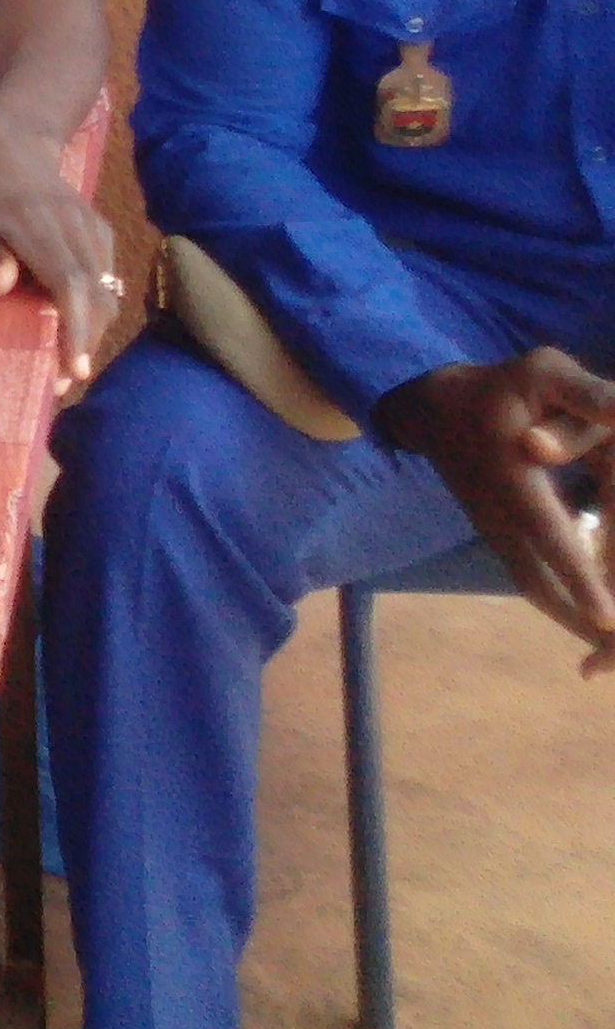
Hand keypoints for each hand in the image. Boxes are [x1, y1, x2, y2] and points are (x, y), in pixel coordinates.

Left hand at [0, 106, 117, 381]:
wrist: (12, 137)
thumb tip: (4, 286)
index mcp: (34, 224)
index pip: (68, 283)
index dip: (74, 328)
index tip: (72, 368)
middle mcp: (73, 228)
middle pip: (96, 295)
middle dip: (84, 343)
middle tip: (61, 383)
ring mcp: (91, 230)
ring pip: (107, 290)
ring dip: (92, 331)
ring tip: (65, 365)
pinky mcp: (98, 233)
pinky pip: (106, 278)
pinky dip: (96, 310)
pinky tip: (74, 331)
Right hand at [379, 352, 614, 670]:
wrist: (431, 409)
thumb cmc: (496, 388)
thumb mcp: (542, 371)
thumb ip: (588, 395)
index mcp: (512, 477)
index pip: (548, 530)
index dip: (578, 575)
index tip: (608, 619)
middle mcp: (500, 516)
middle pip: (545, 580)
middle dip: (588, 621)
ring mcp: (497, 534)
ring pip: (539, 591)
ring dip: (579, 626)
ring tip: (613, 657)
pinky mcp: (501, 541)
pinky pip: (535, 585)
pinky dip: (566, 611)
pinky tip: (598, 631)